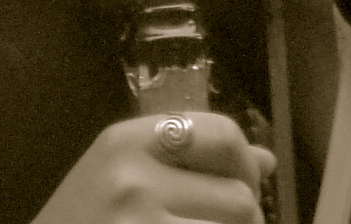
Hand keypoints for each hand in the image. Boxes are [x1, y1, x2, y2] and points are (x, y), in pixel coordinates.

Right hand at [32, 111, 274, 222]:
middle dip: (243, 220)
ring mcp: (141, 223)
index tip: (239, 188)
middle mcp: (134, 177)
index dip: (245, 165)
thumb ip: (188, 161)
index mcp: (127, 140)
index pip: (222, 135)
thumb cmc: (85, 220)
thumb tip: (265, 160)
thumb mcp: (123, 175)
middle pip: (239, 196)